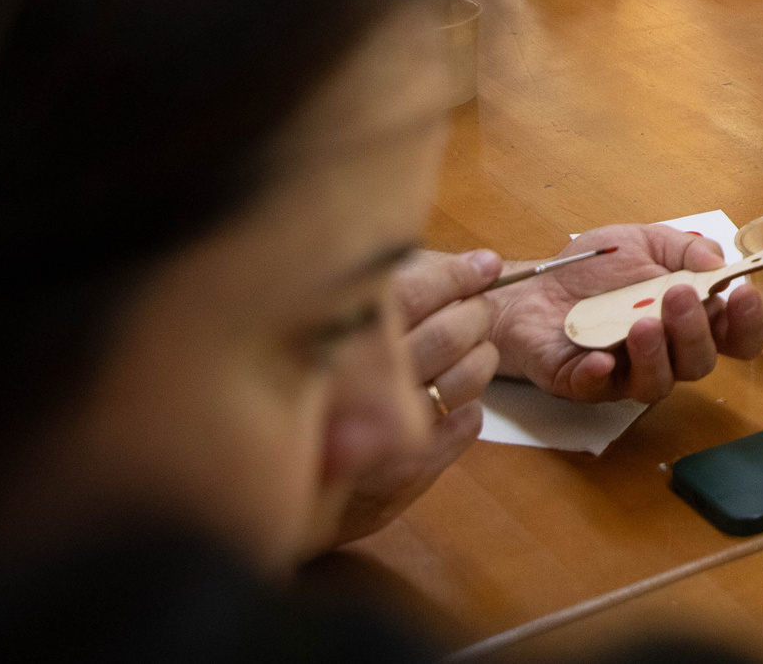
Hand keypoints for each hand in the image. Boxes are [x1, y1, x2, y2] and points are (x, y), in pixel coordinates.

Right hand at [327, 249, 502, 545]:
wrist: (278, 497)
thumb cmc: (308, 404)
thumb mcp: (320, 345)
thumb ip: (370, 307)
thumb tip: (450, 264)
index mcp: (332, 343)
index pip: (408, 294)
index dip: (454, 275)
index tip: (485, 264)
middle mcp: (354, 386)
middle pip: (446, 334)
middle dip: (474, 315)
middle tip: (478, 308)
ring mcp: (382, 432)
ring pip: (464, 378)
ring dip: (481, 358)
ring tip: (476, 349)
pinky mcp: (406, 469)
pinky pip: (466, 423)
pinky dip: (471, 406)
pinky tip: (458, 399)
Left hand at [485, 223, 762, 404]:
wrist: (532, 286)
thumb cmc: (595, 267)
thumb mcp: (644, 241)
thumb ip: (685, 250)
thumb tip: (718, 263)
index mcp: (688, 319)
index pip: (735, 336)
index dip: (748, 323)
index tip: (743, 294)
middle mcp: (666, 353)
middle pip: (700, 362)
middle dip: (695, 330)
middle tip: (678, 295)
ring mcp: (626, 374)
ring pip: (658, 385)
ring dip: (656, 354)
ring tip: (642, 323)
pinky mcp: (584, 384)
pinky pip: (599, 391)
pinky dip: (601, 376)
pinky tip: (600, 358)